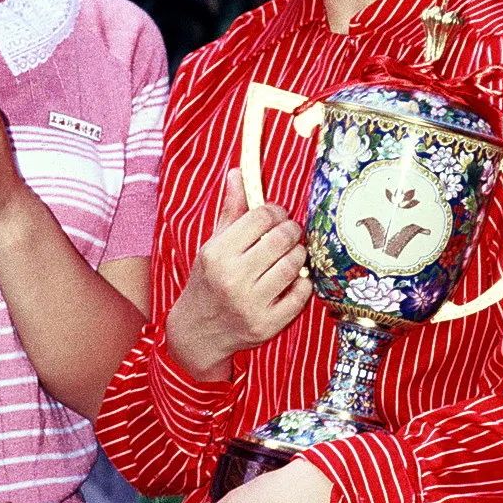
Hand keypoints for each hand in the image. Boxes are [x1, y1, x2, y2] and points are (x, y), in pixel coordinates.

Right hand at [165, 168, 311, 377]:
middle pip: (280, 239)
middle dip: (291, 230)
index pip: (260, 217)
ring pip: (293, 265)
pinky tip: (292, 278)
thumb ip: (230, 210)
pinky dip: (302, 282)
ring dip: (298, 254)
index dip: (275, 211)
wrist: (199, 330)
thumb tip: (238, 172)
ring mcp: (252, 303)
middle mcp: (233, 278)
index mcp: (218, 253)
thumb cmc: (208, 280)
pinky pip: (300, 294)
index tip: (277, 214)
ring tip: (291, 253)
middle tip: (289, 232)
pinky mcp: (268, 324)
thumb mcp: (212, 244)